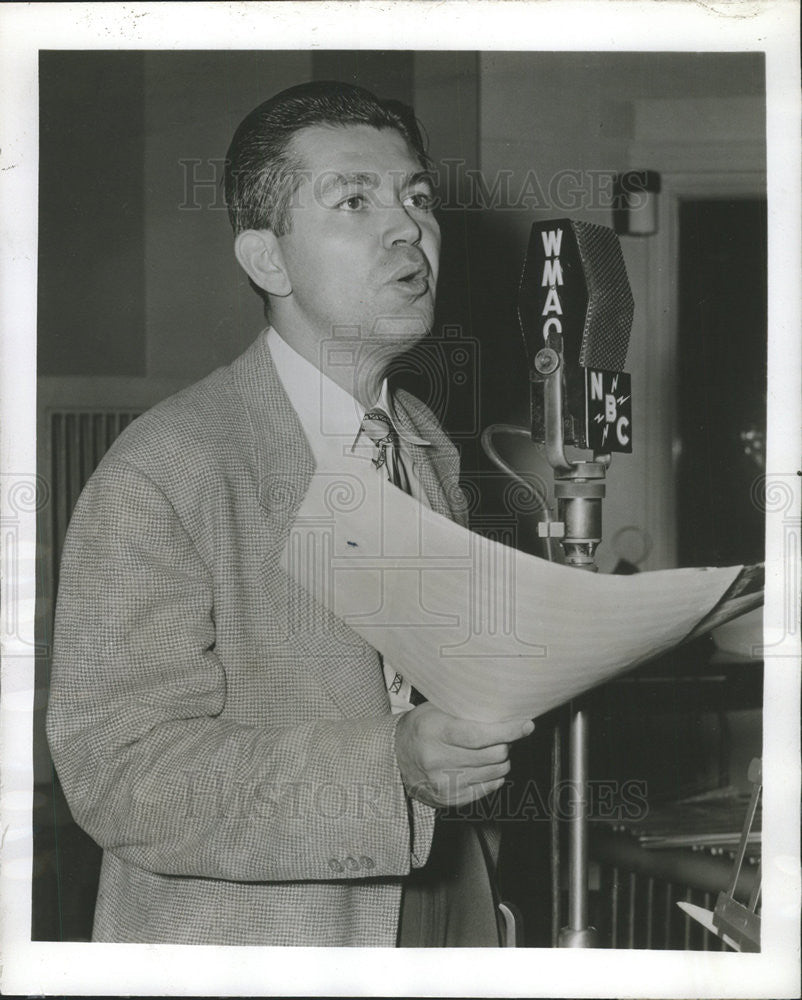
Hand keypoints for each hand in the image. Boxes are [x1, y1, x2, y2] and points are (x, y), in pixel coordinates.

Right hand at [394, 703, 533, 807]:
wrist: (396, 758)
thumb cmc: (422, 727)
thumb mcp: (436, 709)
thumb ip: (466, 709)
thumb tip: (505, 709)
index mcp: (433, 732)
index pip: (478, 735)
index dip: (507, 731)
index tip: (526, 725)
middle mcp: (436, 760)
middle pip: (492, 755)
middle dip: (505, 744)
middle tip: (503, 735)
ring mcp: (443, 783)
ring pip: (495, 773)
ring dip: (501, 760)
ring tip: (492, 749)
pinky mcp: (450, 799)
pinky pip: (488, 788)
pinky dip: (494, 776)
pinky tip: (485, 765)